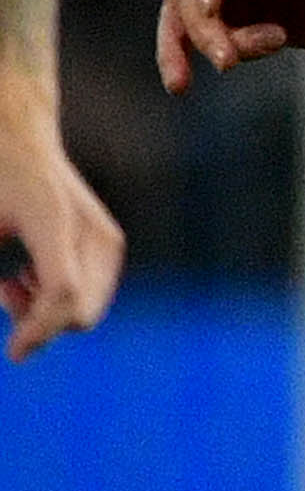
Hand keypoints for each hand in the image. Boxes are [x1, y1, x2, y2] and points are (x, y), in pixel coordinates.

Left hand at [0, 94, 122, 358]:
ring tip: (12, 284)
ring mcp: (107, 240)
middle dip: (40, 321)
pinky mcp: (108, 246)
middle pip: (81, 310)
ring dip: (48, 312)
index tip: (14, 353)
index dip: (38, 329)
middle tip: (5, 292)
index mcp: (54, 218)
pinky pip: (90, 296)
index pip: (62, 291)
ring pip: (88, 309)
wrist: (17, 138)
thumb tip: (4, 297)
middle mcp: (93, 231)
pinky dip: (59, 300)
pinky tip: (28, 275)